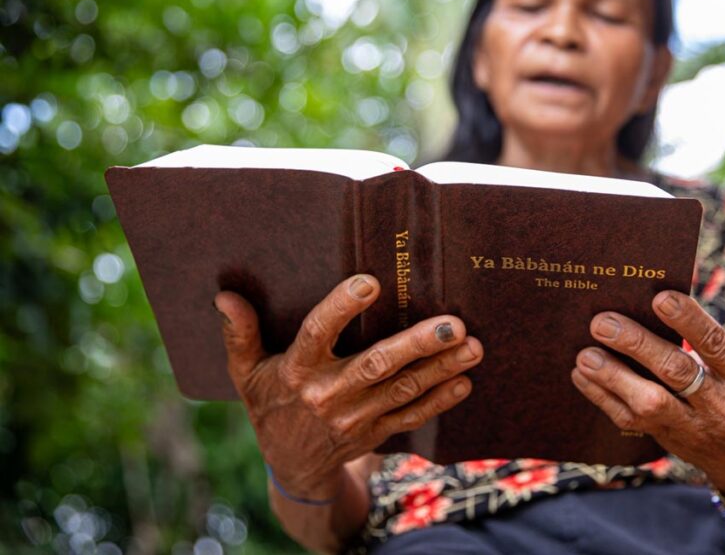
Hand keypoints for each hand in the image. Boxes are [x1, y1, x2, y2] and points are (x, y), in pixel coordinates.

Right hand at [214, 274, 482, 499]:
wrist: (291, 467)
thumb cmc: (271, 404)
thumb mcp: (246, 373)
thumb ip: (240, 334)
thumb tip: (225, 295)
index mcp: (296, 372)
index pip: (318, 334)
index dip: (341, 308)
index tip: (370, 282)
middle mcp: (328, 395)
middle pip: (376, 365)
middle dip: (417, 344)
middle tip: (454, 323)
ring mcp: (355, 418)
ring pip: (403, 390)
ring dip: (441, 370)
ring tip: (473, 347)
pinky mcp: (376, 432)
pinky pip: (412, 417)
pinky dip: (439, 401)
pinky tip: (464, 381)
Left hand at [572, 290, 724, 492]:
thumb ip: (712, 341)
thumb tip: (656, 305)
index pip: (715, 345)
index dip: (688, 321)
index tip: (659, 298)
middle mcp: (722, 405)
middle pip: (676, 372)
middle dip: (637, 344)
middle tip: (603, 323)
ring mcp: (694, 427)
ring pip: (649, 403)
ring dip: (613, 376)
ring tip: (586, 354)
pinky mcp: (667, 440)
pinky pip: (630, 421)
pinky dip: (602, 396)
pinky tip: (583, 375)